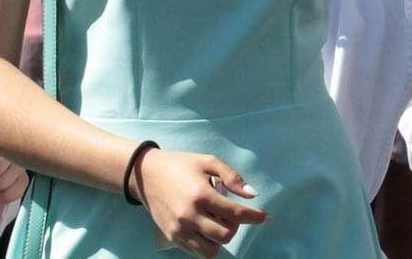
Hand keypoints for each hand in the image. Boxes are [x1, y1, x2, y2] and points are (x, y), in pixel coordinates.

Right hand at [133, 149, 267, 257]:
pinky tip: (208, 229)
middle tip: (232, 214)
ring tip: (219, 222)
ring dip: (221, 239)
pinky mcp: (171, 236)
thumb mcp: (208, 161)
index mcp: (201, 194)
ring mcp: (179, 229)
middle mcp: (189, 215)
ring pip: (211, 249)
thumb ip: (232, 177)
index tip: (265, 217)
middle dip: (235, 226)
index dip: (254, 217)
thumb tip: (252, 194)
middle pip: (225, 235)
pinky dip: (207, 244)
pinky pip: (195, 251)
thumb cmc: (181, 165)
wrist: (146, 174)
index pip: (234, 213)